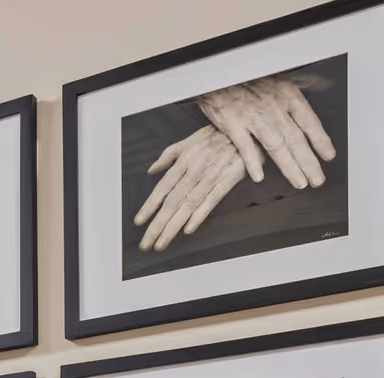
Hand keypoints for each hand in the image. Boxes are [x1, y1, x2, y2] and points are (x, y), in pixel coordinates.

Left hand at [134, 126, 246, 252]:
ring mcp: (211, 177)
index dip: (149, 206)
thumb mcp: (188, 140)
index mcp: (184, 161)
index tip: (139, 222)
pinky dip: (199, 215)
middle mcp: (194, 171)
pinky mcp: (228, 180)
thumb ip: (168, 155)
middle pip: (172, 202)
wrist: (244, 129)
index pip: (162, 188)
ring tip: (162, 243)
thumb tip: (151, 170)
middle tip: (146, 243)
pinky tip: (188, 229)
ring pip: (188, 205)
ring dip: (173, 226)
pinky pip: (211, 200)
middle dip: (157, 225)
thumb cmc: (216, 135)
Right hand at [198, 75, 336, 189]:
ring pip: (276, 146)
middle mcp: (274, 107)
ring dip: (289, 166)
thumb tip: (324, 82)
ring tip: (299, 182)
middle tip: (317, 179)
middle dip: (309, 162)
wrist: (218, 74)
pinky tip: (259, 176)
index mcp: (287, 95)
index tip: (328, 156)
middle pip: (296, 139)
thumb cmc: (247, 77)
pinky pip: (245, 146)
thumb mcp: (278, 76)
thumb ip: (303, 82)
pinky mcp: (233, 124)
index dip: (321, 140)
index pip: (309, 121)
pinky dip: (253, 162)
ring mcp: (253, 117)